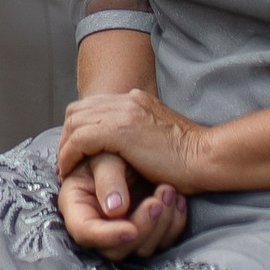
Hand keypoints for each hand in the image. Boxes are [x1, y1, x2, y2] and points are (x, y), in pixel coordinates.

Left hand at [58, 80, 208, 199]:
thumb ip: (139, 134)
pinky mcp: (119, 131)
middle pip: (78, 110)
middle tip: (66, 161)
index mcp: (136, 99)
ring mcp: (123, 112)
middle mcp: (127, 99)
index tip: (75, 151)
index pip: (93, 105)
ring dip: (65, 146)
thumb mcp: (158, 137)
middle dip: (66, 135)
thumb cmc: (189, 158)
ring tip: (65, 168)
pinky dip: (69, 155)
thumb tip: (124, 150)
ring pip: (75, 122)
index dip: (78, 128)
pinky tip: (70, 171)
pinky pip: (80, 139)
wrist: (205, 157)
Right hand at [58, 155, 189, 261]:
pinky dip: (174, 221)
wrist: (159, 143)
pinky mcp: (148, 228)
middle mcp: (100, 219)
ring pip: (143, 247)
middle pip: (116, 247)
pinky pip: (163, 240)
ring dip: (162, 221)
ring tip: (169, 190)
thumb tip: (113, 209)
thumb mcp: (111, 152)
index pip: (84, 230)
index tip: (130, 231)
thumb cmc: (129, 140)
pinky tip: (176, 198)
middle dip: (143, 226)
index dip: (105, 235)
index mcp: (78, 200)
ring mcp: (125, 226)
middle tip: (157, 202)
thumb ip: (106, 178)